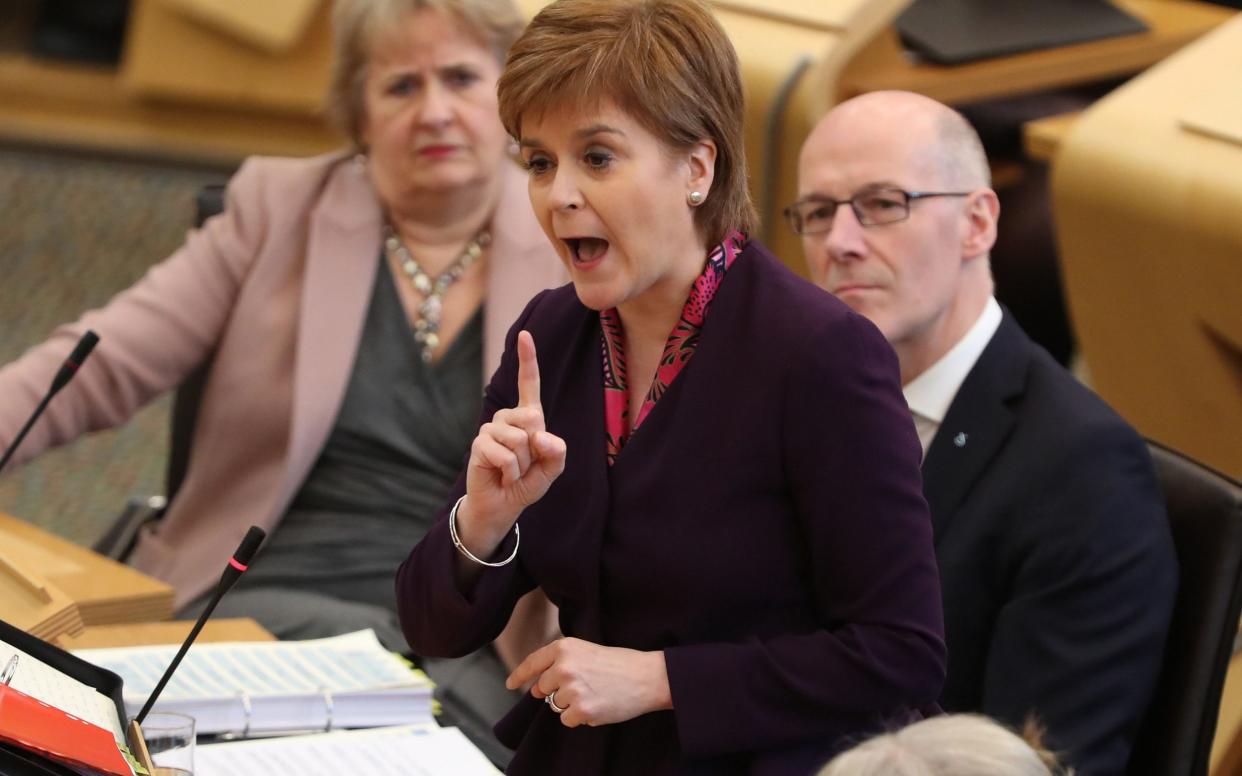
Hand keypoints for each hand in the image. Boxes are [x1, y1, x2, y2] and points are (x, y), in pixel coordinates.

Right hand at [457, 331, 566, 558]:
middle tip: (526, 464)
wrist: (502, 505)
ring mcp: (491, 429)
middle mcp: (508, 418)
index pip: (529, 384)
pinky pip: (506, 455)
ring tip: (513, 471)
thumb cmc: (526, 482)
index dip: (528, 359)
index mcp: (528, 417)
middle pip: (533, 419)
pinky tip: (503, 476)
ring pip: (520, 440)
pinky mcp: (479, 444)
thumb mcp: (552, 469)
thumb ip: (556, 452)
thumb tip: (540, 435)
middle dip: (536, 449)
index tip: (525, 334)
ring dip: (523, 463)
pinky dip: (511, 472)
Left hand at [506, 637, 671, 727]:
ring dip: (572, 705)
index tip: (510, 683)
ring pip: (556, 706)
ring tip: (597, 693)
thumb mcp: (586, 651)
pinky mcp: (581, 709)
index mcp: (564, 648)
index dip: (520, 675)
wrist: (648, 676)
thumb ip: (559, 664)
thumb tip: (536, 689)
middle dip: (559, 691)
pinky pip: (568, 720)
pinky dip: (582, 717)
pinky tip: (600, 705)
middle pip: (544, 689)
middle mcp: (564, 667)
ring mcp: (572, 689)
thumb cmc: (620, 663)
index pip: (533, 663)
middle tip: (586, 685)